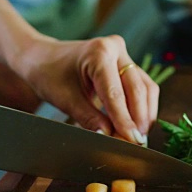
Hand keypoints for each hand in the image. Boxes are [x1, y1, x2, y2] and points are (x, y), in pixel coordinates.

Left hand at [13, 35, 158, 144]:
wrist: (45, 59)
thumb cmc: (50, 76)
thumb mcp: (66, 100)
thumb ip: (90, 119)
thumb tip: (112, 138)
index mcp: (98, 52)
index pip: (116, 92)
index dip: (124, 120)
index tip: (131, 141)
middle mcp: (116, 48)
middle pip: (137, 88)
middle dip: (138, 118)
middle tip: (138, 143)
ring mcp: (125, 54)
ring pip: (146, 87)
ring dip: (145, 113)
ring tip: (139, 137)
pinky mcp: (129, 64)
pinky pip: (144, 86)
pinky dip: (143, 106)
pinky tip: (138, 124)